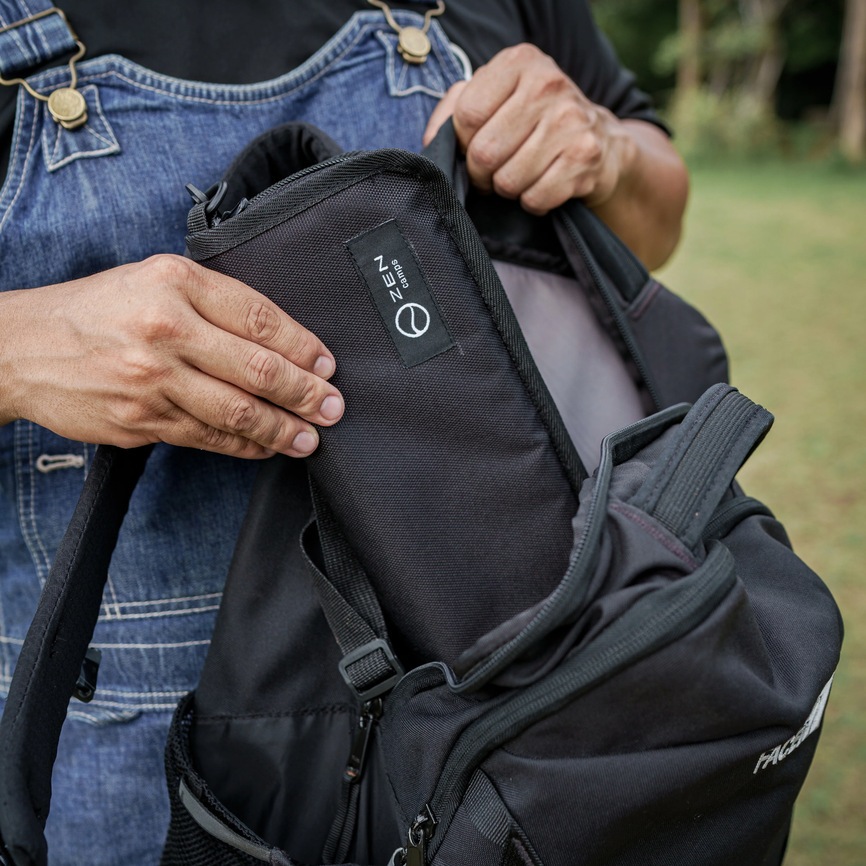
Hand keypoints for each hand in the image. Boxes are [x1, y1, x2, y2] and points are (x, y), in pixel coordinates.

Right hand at [0, 255, 343, 457]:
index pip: (259, 317)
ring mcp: (153, 380)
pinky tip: (267, 447)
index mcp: (175, 283)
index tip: (326, 365)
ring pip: (238, 411)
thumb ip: (213, 301)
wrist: (22, 347)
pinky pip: (209, 438)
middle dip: (305, 393)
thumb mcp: (153, 279)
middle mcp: (166, 330)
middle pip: (258, 368)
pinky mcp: (142, 421)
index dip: (303, 345)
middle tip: (333, 406)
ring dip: (284, 429)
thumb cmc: (96, 310)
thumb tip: (279, 339)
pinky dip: (245, 445)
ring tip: (311, 437)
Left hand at [423, 43, 635, 215]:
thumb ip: (455, 108)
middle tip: (493, 171)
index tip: (473, 146)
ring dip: (507, 189)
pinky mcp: (585, 157)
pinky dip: (532, 202)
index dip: (462, 142)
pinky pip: (534, 198)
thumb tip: (432, 141)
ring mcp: (571, 121)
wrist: (600, 140)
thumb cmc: (534, 120)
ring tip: (520, 175)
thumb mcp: (496, 98)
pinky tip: (542, 184)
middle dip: (482, 173)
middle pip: (484, 152)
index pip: (467, 115)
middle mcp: (548, 84)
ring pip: (508, 180)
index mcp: (519, 61)